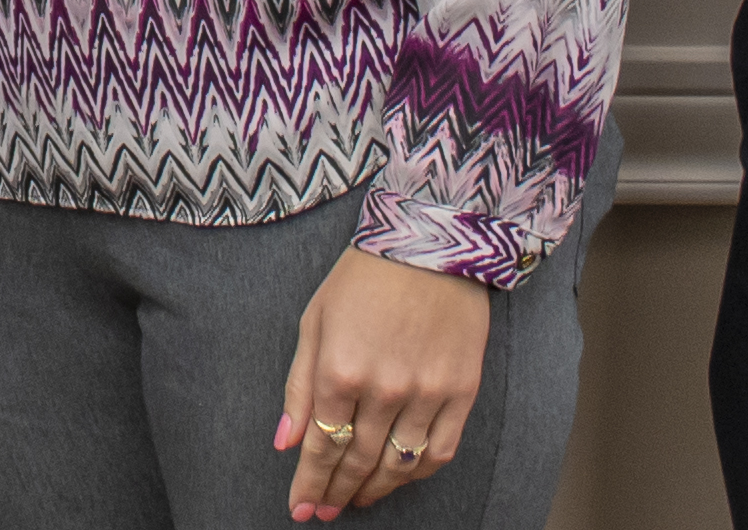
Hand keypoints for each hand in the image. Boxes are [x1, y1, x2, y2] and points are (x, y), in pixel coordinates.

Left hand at [275, 248, 490, 515]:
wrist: (429, 244)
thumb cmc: (363, 278)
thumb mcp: (315, 322)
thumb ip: (300, 386)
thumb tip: (285, 441)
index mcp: (340, 371)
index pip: (321, 447)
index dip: (309, 483)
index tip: (301, 507)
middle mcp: (384, 390)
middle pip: (357, 461)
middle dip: (336, 492)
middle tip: (325, 510)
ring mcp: (427, 394)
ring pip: (397, 465)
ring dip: (374, 489)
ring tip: (358, 501)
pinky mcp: (462, 392)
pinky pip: (439, 451)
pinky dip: (417, 473)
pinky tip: (400, 478)